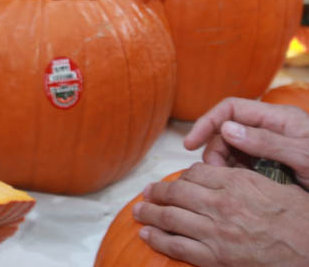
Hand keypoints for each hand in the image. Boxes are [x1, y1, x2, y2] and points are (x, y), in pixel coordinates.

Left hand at [133, 162, 308, 265]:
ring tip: (138, 211)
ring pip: (170, 217)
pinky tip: (146, 234)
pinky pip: (178, 247)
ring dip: (149, 213)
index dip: (181, 176)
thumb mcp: (276, 187)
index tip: (174, 181)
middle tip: (146, 192)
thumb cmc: (301, 220)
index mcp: (237, 183)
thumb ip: (245, 178)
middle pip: (176, 192)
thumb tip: (223, 175)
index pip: (195, 173)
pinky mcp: (216, 258)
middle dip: (157, 192)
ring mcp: (216, 233)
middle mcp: (222, 205)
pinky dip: (158, 239)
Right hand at [184, 97, 308, 187]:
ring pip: (234, 150)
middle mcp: (272, 129)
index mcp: (278, 118)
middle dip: (216, 149)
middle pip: (228, 130)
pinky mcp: (274, 165)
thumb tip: (227, 129)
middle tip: (215, 173)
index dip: (207, 123)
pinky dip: (236, 175)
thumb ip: (266, 141)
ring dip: (225, 164)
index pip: (230, 108)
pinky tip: (238, 187)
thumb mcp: (303, 156)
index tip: (191, 144)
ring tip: (228, 183)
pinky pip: (246, 166)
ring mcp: (272, 147)